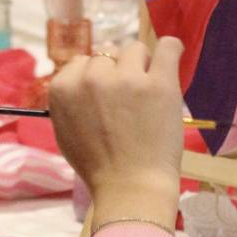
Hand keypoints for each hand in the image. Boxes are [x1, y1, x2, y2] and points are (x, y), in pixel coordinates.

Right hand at [47, 37, 183, 230]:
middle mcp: (92, 77)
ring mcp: (126, 78)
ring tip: (148, 93)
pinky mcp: (159, 83)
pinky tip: (171, 57)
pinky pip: (168, 46)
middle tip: (128, 101)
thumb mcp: (66, 131)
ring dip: (141, 66)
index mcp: (65, 88)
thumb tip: (82, 74)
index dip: (96, 78)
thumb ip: (71, 99)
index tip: (107, 96)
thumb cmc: (98, 167)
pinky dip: (170, 49)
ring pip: (135, 50)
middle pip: (108, 53)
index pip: (82, 61)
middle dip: (117, 71)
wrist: (131, 189)